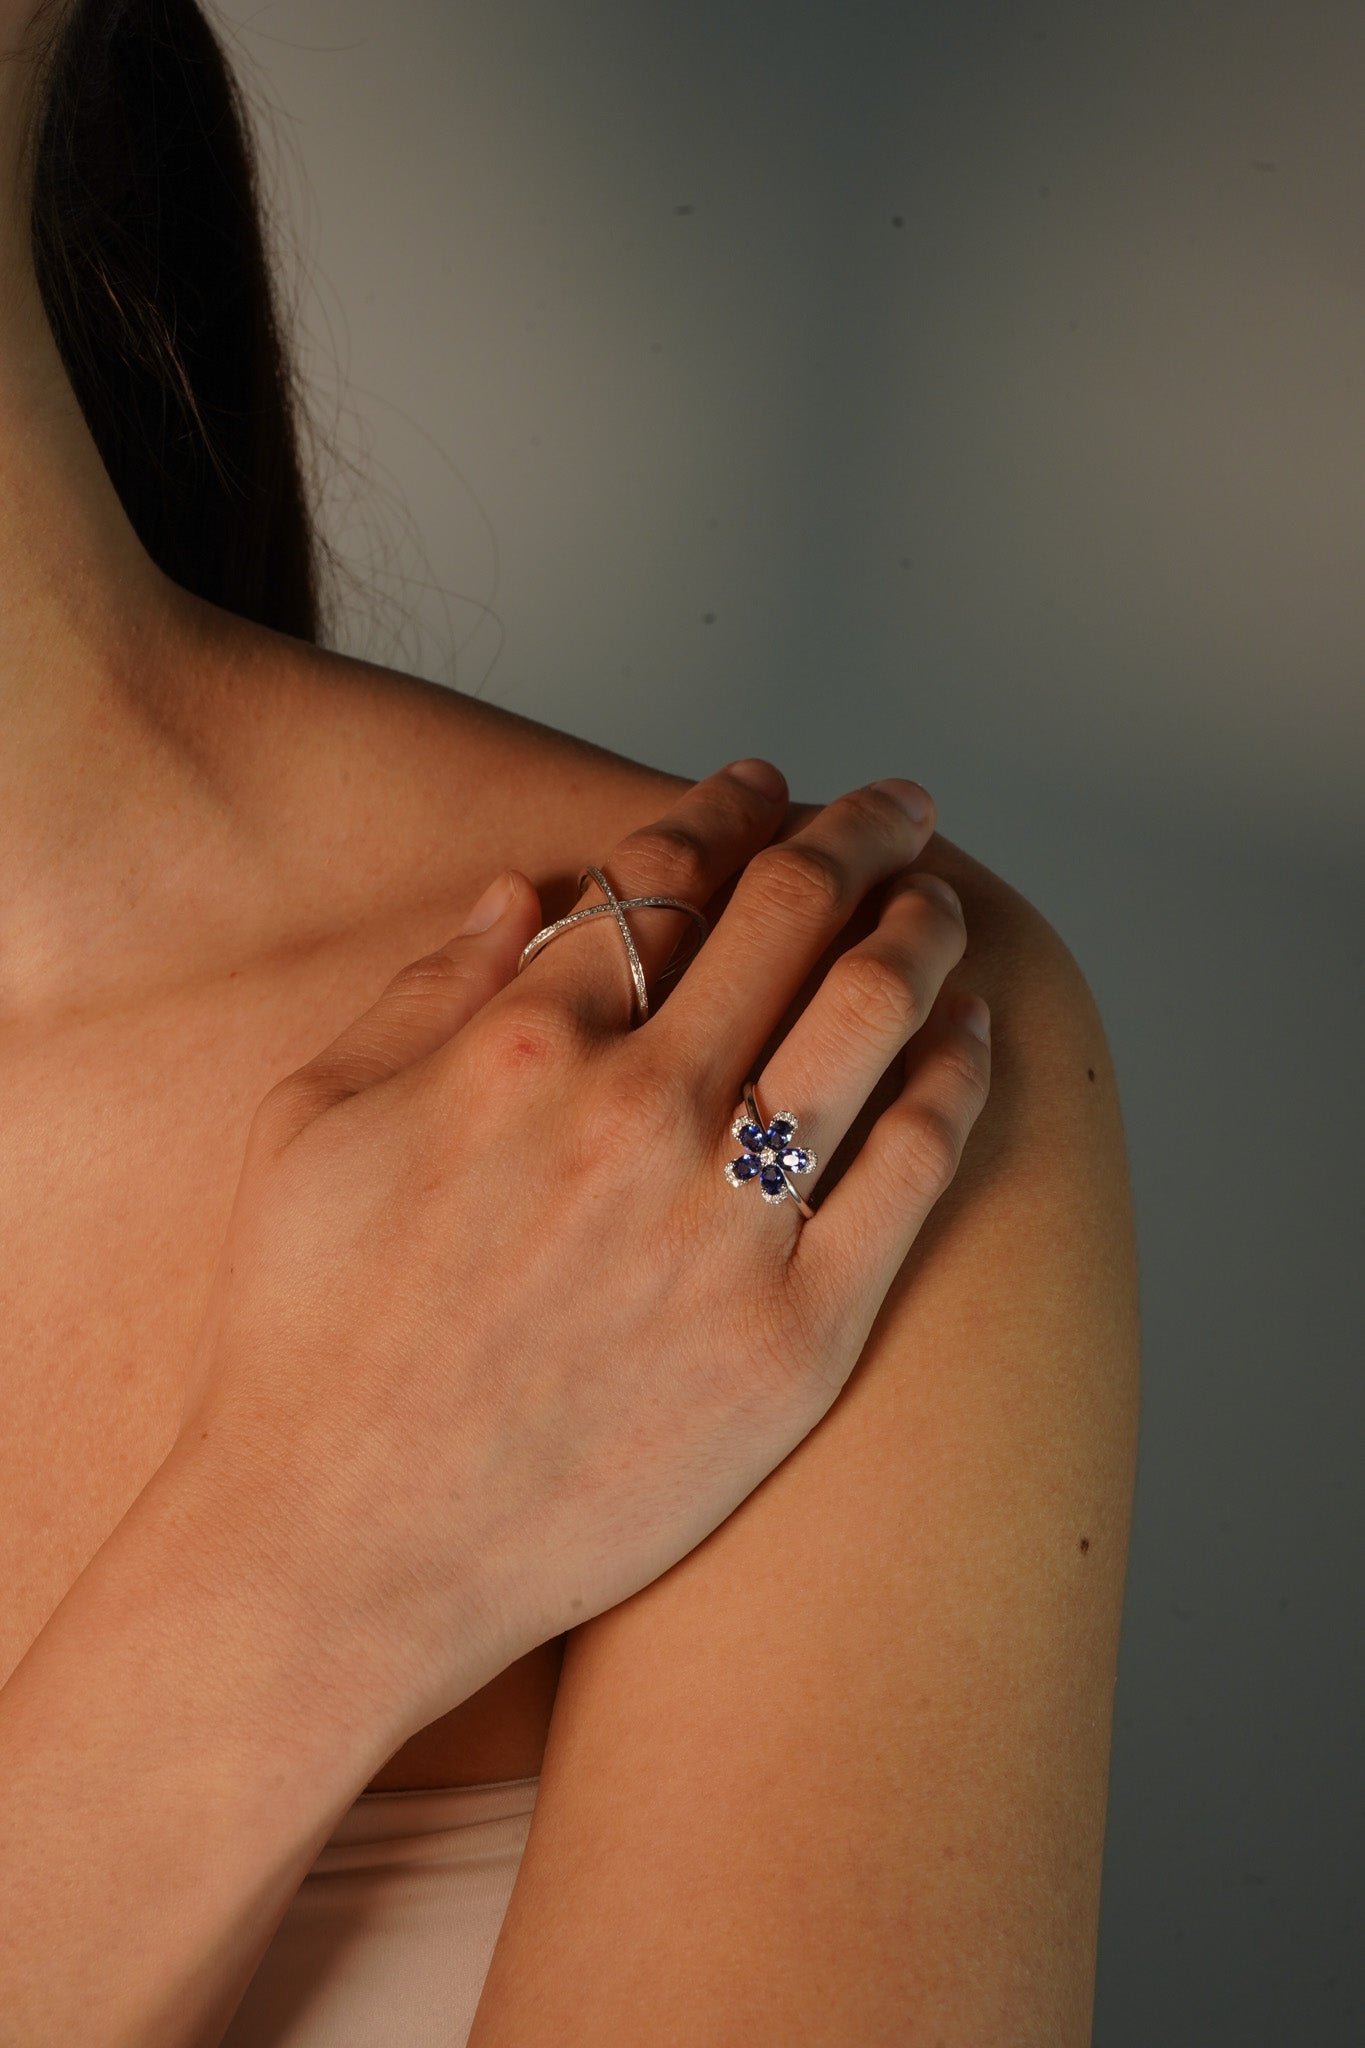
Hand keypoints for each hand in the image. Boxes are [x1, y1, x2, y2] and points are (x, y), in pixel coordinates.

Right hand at [173, 763, 990, 1746]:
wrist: (339, 1556)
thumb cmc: (305, 1341)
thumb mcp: (311, 1125)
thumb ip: (425, 990)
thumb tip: (524, 889)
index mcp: (522, 1047)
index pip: (665, 876)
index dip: (723, 808)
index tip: (756, 786)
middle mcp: (638, 1115)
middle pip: (793, 914)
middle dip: (857, 829)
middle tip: (894, 805)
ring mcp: (727, 1227)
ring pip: (876, 1013)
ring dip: (925, 926)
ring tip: (941, 900)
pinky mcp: (797, 1337)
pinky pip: (916, 1166)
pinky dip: (958, 1074)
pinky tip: (971, 1034)